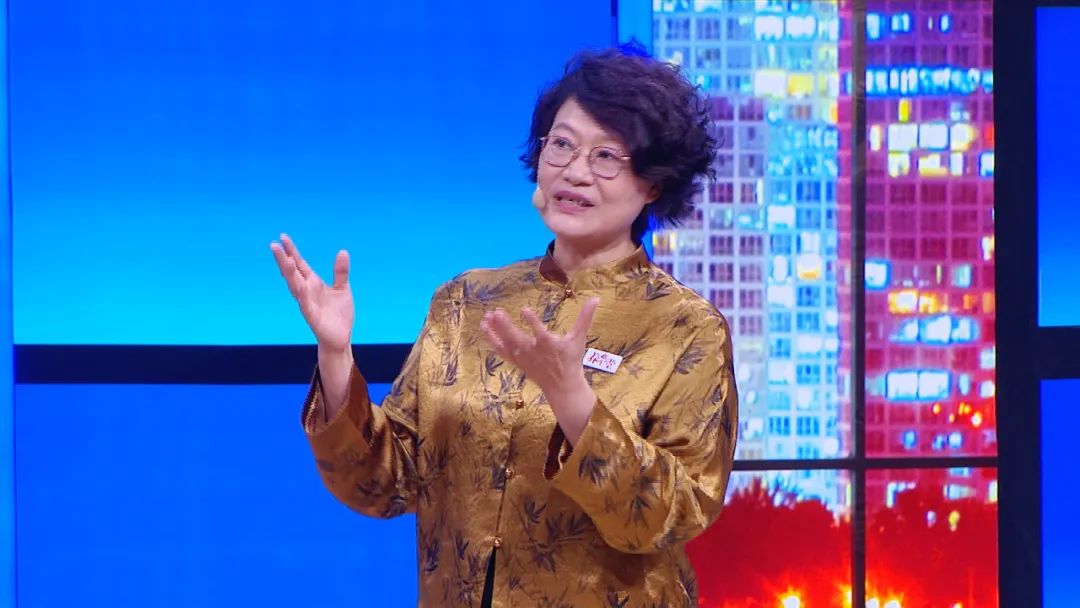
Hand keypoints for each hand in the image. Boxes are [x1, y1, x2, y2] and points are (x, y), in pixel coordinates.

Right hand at [270, 234, 353, 352]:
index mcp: (313, 283)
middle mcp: (307, 291)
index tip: (282, 237)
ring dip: (289, 274)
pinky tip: (298, 286)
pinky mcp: (312, 317)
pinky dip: (302, 296)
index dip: (291, 251)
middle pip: (292, 272)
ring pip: (295, 286)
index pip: (300, 264)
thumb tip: (342, 251)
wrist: (340, 338)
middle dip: (284, 259)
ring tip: (285, 260)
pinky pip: (305, 305)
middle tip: (274, 245)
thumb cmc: (339, 314)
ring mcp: (307, 304)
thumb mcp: (342, 288)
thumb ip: (340, 272)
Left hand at [480, 295, 597, 384]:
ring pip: (506, 344)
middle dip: (506, 326)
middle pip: (517, 338)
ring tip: (486, 318)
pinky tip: (485, 328)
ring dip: (495, 331)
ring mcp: (523, 357)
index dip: (532, 321)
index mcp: (548, 344)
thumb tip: (596, 298)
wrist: (562, 386)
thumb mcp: (579, 338)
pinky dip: (492, 340)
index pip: (539, 331)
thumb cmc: (571, 360)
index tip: (524, 310)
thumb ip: (585, 317)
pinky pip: (502, 351)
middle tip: (496, 312)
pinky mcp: (517, 361)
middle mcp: (533, 351)